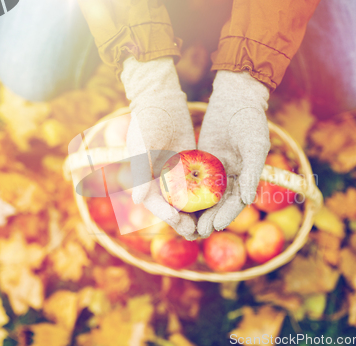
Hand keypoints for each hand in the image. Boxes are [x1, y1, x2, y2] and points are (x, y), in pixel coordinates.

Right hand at [121, 56, 197, 239]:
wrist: (161, 101)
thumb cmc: (147, 122)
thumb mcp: (141, 147)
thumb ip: (138, 173)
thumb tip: (136, 201)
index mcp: (144, 180)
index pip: (157, 205)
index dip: (170, 218)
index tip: (184, 227)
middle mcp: (158, 180)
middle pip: (172, 207)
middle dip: (185, 221)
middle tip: (201, 233)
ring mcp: (174, 173)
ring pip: (187, 199)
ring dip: (197, 213)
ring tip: (210, 225)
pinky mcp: (188, 165)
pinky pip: (198, 183)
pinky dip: (205, 194)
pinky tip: (219, 203)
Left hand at [197, 70, 270, 237]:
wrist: (235, 98)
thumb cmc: (250, 120)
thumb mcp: (255, 145)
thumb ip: (253, 172)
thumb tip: (248, 199)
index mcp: (247, 176)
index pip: (237, 201)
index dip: (227, 215)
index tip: (215, 226)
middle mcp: (232, 176)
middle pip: (220, 203)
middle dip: (210, 217)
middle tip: (198, 231)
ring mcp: (216, 169)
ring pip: (206, 194)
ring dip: (197, 209)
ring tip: (185, 223)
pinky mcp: (202, 160)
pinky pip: (194, 177)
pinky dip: (186, 189)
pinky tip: (175, 200)